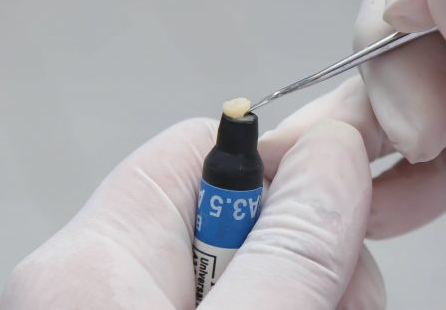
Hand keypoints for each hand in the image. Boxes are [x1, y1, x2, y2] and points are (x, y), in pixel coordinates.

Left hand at [0, 119, 384, 309]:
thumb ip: (285, 255)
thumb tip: (335, 152)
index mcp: (88, 266)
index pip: (196, 152)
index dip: (283, 160)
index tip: (357, 192)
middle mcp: (106, 292)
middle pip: (242, 219)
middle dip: (314, 249)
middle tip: (344, 300)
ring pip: (263, 272)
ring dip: (317, 289)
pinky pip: (256, 304)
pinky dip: (296, 308)